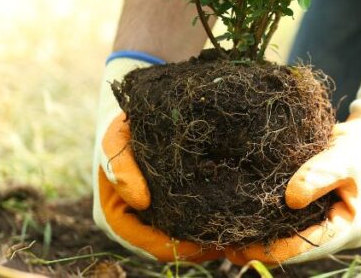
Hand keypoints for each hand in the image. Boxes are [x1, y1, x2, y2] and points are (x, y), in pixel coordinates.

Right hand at [92, 54, 222, 261]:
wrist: (139, 111)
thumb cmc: (125, 125)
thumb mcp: (116, 138)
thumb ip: (119, 164)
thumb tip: (140, 200)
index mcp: (116, 216)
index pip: (151, 246)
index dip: (179, 249)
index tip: (207, 243)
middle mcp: (137, 223)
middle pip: (173, 248)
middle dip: (202, 247)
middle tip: (236, 242)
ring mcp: (156, 216)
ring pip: (186, 238)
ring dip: (211, 237)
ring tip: (243, 232)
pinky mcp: (175, 205)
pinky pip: (195, 221)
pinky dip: (214, 221)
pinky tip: (240, 214)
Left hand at [225, 63, 360, 264]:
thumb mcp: (345, 156)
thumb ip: (320, 174)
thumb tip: (291, 198)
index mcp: (352, 227)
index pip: (308, 246)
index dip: (273, 249)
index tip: (240, 246)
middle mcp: (340, 234)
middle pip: (296, 250)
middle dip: (262, 248)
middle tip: (223, 246)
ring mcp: (330, 227)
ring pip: (292, 241)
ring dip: (263, 239)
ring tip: (224, 240)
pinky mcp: (319, 216)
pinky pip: (292, 227)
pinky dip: (268, 226)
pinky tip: (241, 223)